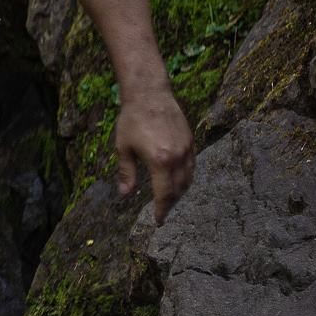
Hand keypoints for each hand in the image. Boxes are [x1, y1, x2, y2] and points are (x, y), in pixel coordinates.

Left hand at [115, 86, 193, 222]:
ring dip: (180, 192)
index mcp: (159, 162)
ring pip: (188, 179)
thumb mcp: (123, 147)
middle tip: (162, 211)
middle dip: (171, 204)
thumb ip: (127, 172)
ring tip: (169, 199)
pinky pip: (191, 167)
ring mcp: (187, 150)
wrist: (149, 95)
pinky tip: (176, 181)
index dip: (162, 209)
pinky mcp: (190, 142)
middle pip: (179, 190)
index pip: (164, 194)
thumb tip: (125, 193)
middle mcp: (177, 158)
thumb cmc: (132, 121)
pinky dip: (185, 178)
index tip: (158, 220)